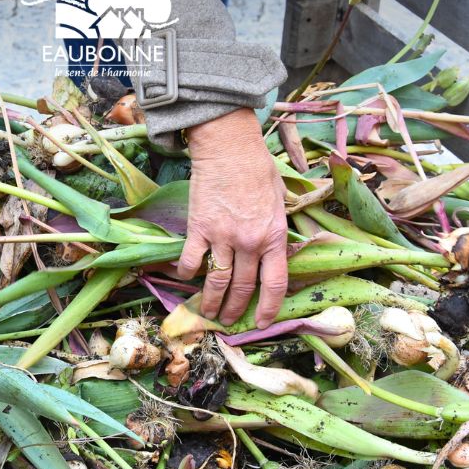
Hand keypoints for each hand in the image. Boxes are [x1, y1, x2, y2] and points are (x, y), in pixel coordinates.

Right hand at [177, 108, 288, 327]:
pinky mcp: (199, 229)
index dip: (269, 308)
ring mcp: (223, 238)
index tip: (262, 322)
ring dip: (212, 303)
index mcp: (274, 236)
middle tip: (229, 322)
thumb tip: (278, 247)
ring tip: (208, 314)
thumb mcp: (281, 199)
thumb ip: (278, 227)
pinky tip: (187, 278)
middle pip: (243, 288)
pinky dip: (188, 273)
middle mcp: (250, 242)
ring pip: (217, 282)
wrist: (229, 146)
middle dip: (235, 310)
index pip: (275, 283)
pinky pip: (191, 261)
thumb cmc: (258, 168)